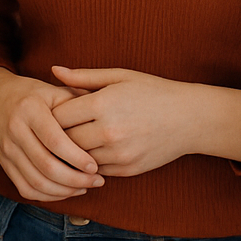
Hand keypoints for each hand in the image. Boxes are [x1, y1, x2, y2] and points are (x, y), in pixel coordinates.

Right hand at [0, 66, 102, 200]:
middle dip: (75, 179)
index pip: (54, 141)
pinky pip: (26, 188)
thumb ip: (77, 102)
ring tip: (85, 186)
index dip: (76, 157)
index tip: (95, 166)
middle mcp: (15, 130)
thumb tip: (104, 118)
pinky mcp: (4, 164)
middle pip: (46, 166)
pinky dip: (48, 195)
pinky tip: (66, 190)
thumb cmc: (31, 94)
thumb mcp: (53, 90)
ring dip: (64, 190)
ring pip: (36, 182)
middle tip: (97, 180)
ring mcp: (7, 150)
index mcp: (29, 109)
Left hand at [50, 66, 240, 176]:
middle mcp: (109, 131)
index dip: (51, 114)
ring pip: (78, 158)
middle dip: (58, 135)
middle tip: (54, 129)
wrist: (189, 118)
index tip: (52, 111)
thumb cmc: (152, 91)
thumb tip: (53, 70)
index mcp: (103, 103)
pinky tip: (92, 150)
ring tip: (71, 140)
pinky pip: (96, 169)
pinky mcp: (127, 170)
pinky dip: (90, 162)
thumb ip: (83, 76)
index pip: (58, 116)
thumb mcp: (119, 76)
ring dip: (73, 151)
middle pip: (64, 140)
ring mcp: (118, 154)